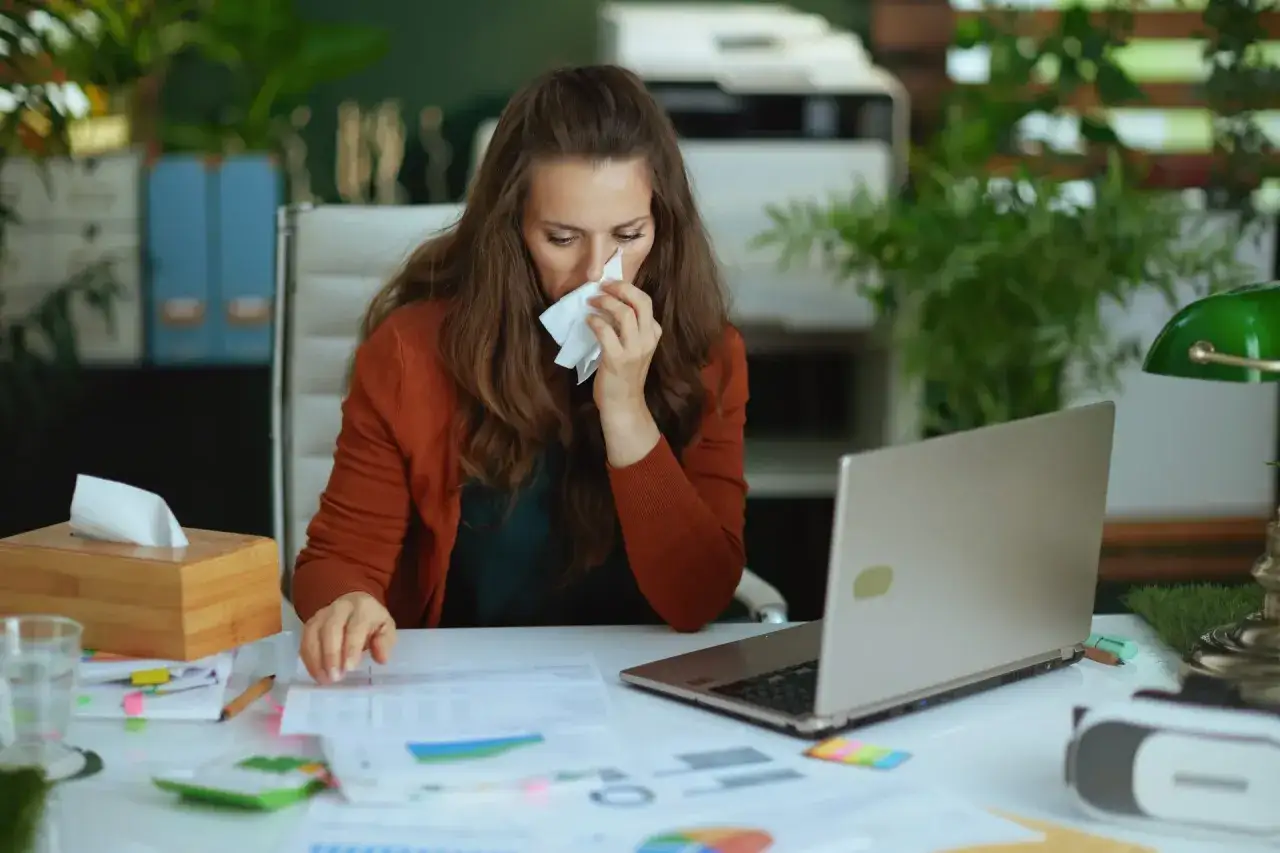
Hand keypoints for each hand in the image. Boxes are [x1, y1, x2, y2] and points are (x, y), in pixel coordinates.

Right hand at [299, 592, 396, 684]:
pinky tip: (316, 673)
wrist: (355, 605)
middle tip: (335, 677)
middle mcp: (340, 608)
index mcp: (362, 607)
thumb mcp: (386, 629)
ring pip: (313, 634)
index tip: (349, 668)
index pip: (355, 627)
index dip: (351, 648)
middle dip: (331, 655)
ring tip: (324, 679)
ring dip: (316, 659)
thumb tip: (382, 658)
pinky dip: (308, 659)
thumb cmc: (372, 622)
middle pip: (330, 629)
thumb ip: (385, 642)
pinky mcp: (310, 623)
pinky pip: (304, 640)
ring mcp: (322, 614)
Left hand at [587, 281, 660, 418]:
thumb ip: (629, 328)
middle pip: (640, 301)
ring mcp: (634, 350)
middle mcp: (647, 339)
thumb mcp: (635, 347)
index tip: (611, 284)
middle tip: (603, 286)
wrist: (623, 404)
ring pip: (624, 313)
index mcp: (653, 334)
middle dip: (620, 288)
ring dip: (605, 302)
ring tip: (592, 301)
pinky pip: (605, 331)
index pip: (645, 301)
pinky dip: (594, 321)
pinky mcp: (616, 359)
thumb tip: (610, 302)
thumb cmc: (625, 375)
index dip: (627, 288)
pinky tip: (588, 320)